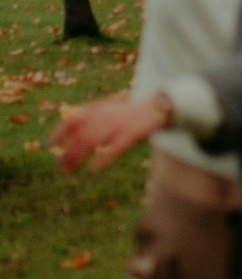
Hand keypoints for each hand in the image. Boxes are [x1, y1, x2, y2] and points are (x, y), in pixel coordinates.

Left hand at [50, 94, 172, 172]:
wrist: (154, 108)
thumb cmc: (126, 114)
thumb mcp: (105, 111)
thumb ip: (88, 120)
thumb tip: (67, 137)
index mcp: (96, 109)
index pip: (71, 120)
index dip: (59, 132)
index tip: (50, 145)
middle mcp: (103, 116)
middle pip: (79, 135)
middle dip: (67, 152)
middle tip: (60, 167)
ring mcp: (116, 125)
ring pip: (91, 142)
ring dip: (77, 157)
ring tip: (69, 170)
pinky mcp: (129, 135)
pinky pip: (113, 149)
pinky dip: (102, 159)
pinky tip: (94, 169)